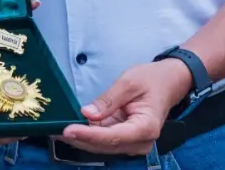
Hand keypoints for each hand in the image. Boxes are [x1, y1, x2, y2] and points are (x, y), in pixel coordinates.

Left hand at [59, 60, 192, 155]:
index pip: (113, 136)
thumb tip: (87, 113)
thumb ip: (108, 100)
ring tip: (57, 129)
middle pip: (105, 145)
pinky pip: (104, 139)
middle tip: (55, 130)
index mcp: (146, 127)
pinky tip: (72, 128)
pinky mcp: (125, 138)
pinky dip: (88, 134)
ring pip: (102, 145)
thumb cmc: (152, 80)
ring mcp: (133, 142)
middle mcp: (141, 141)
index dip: (88, 135)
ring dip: (81, 138)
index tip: (68, 130)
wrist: (169, 82)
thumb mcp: (129, 83)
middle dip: (80, 138)